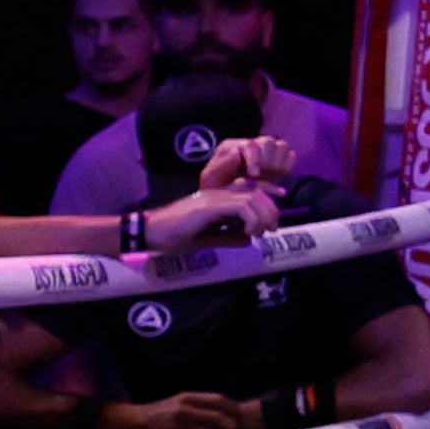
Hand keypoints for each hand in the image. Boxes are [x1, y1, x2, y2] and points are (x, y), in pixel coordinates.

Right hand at [103, 391, 256, 428]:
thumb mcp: (177, 401)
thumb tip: (222, 412)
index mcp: (187, 398)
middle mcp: (185, 410)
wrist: (130, 422)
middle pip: (220, 418)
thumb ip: (197, 405)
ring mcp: (179, 426)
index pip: (219, 400)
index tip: (239, 418)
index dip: (232, 410)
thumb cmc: (156, 413)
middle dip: (230, 428)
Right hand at [142, 177, 273, 252]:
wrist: (148, 232)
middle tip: (272, 228)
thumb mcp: (205, 239)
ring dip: (263, 215)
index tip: (281, 198)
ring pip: (252, 198)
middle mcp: (217, 194)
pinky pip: (241, 207)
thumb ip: (227, 238)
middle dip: (271, 209)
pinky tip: (249, 232)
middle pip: (256, 192)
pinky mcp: (209, 206)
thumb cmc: (172, 236)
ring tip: (262, 232)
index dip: (268, 190)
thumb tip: (248, 241)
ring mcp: (213, 198)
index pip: (248, 188)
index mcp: (216, 199)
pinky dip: (252, 219)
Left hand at [209, 134, 298, 196]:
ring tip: (267, 179)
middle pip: (269, 142)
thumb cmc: (215, 189)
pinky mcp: (277, 160)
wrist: (224, 201)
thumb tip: (238, 152)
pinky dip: (286, 168)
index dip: (255, 160)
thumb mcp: (211, 179)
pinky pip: (290, 157)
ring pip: (282, 146)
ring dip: (277, 164)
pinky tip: (274, 180)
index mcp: (232, 146)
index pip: (251, 144)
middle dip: (267, 162)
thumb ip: (222, 165)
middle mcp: (249, 144)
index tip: (254, 176)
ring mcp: (264, 151)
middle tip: (261, 179)